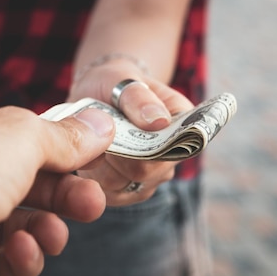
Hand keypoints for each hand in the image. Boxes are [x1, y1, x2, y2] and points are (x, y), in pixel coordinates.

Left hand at [0, 100, 114, 275]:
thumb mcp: (22, 134)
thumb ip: (63, 136)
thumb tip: (100, 128)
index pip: (6, 136)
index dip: (51, 148)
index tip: (88, 157)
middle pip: (15, 184)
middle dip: (60, 196)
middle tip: (92, 203)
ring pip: (7, 229)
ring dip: (42, 231)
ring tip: (55, 235)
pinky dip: (18, 263)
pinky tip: (26, 253)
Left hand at [68, 56, 193, 205]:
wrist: (100, 96)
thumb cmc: (115, 84)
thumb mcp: (123, 81)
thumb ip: (139, 98)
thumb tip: (159, 121)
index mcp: (185, 124)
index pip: (174, 148)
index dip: (144, 144)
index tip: (119, 128)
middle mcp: (175, 155)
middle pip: (145, 172)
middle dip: (114, 152)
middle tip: (98, 128)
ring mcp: (154, 177)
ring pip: (123, 186)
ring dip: (101, 163)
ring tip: (95, 138)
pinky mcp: (130, 191)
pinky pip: (109, 194)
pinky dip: (93, 175)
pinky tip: (91, 154)